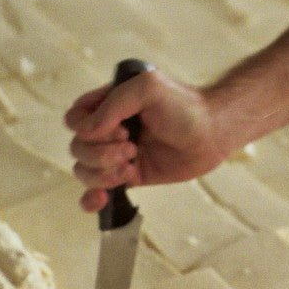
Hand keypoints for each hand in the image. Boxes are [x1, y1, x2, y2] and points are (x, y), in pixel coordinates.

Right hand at [64, 68, 224, 213]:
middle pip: (78, 147)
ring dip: (102, 173)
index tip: (119, 128)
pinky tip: (101, 199)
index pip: (75, 118)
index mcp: (110, 104)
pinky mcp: (129, 176)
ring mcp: (117, 154)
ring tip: (131, 165)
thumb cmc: (185, 106)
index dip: (88, 128)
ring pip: (84, 170)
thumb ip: (114, 103)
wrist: (213, 134)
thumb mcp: (148, 89)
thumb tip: (86, 131)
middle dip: (100, 152)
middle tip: (132, 146)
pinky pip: (97, 191)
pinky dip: (91, 197)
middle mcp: (110, 129)